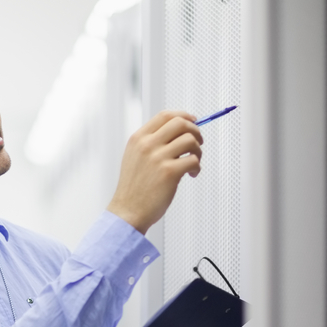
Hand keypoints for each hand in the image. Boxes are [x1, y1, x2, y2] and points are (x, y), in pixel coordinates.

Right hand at [107, 111, 202, 233]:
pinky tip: (191, 174)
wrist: (128, 211)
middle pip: (180, 123)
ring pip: (190, 140)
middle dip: (195, 131)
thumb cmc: (133, 188)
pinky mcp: (169, 172)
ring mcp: (158, 158)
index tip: (193, 121)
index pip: (165, 116)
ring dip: (198, 150)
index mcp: (138, 139)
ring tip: (194, 161)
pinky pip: (193, 160)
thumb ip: (150, 143)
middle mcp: (147, 145)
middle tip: (198, 142)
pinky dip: (197, 167)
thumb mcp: (134, 157)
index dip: (183, 116)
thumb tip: (177, 132)